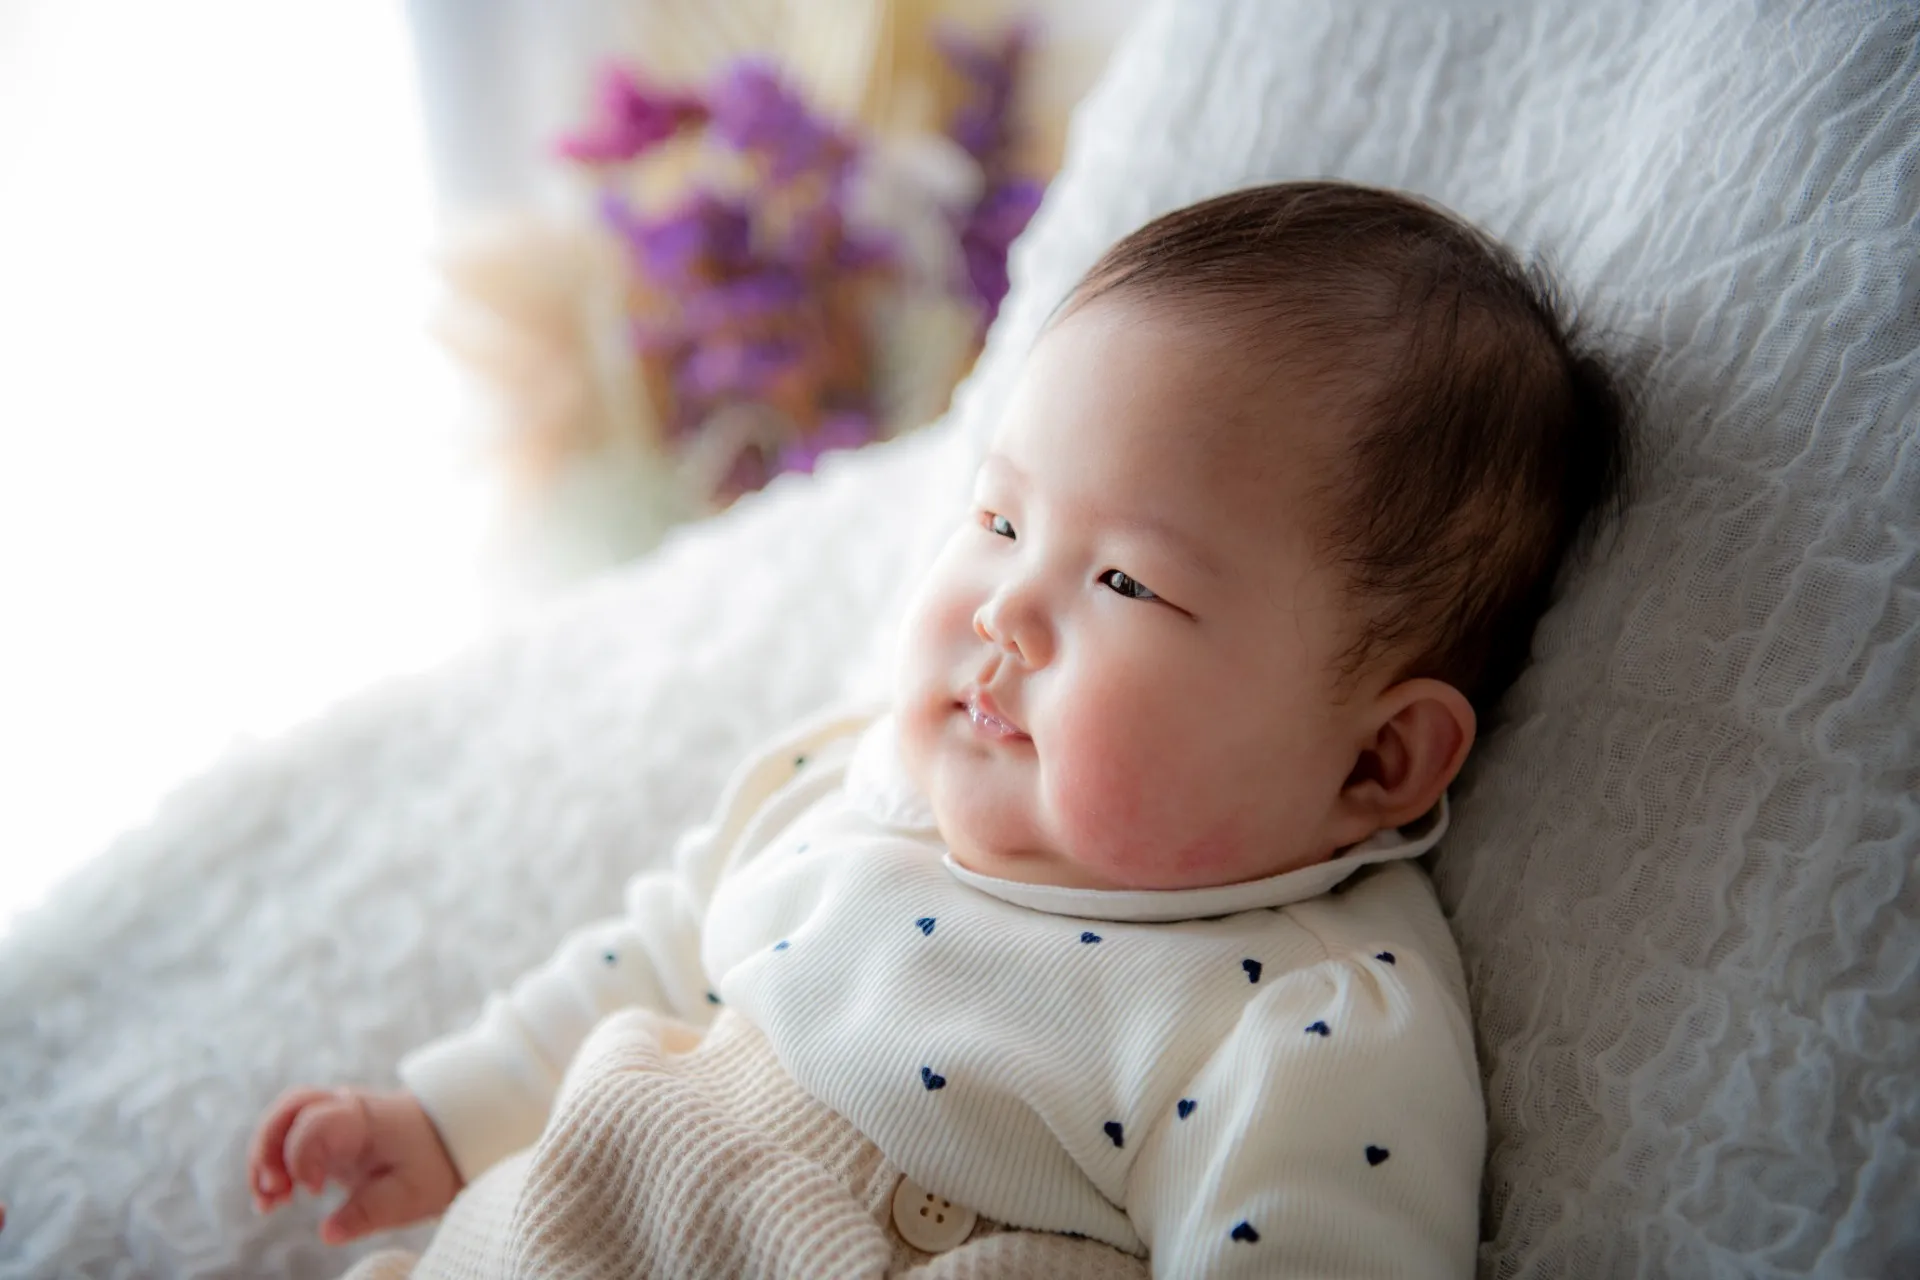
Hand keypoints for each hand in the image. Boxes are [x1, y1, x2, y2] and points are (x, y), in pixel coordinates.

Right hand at [248, 1087, 462, 1243]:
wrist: (450, 1144)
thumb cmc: (430, 1167)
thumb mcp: (410, 1196)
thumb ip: (369, 1213)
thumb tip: (327, 1233)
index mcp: (365, 1119)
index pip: (317, 1121)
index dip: (302, 1155)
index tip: (313, 1192)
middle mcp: (344, 1109)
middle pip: (290, 1108)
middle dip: (268, 1148)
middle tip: (272, 1193)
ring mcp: (333, 1116)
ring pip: (282, 1119)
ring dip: (264, 1158)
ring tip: (266, 1204)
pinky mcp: (326, 1132)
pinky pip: (287, 1135)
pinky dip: (272, 1165)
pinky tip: (273, 1201)